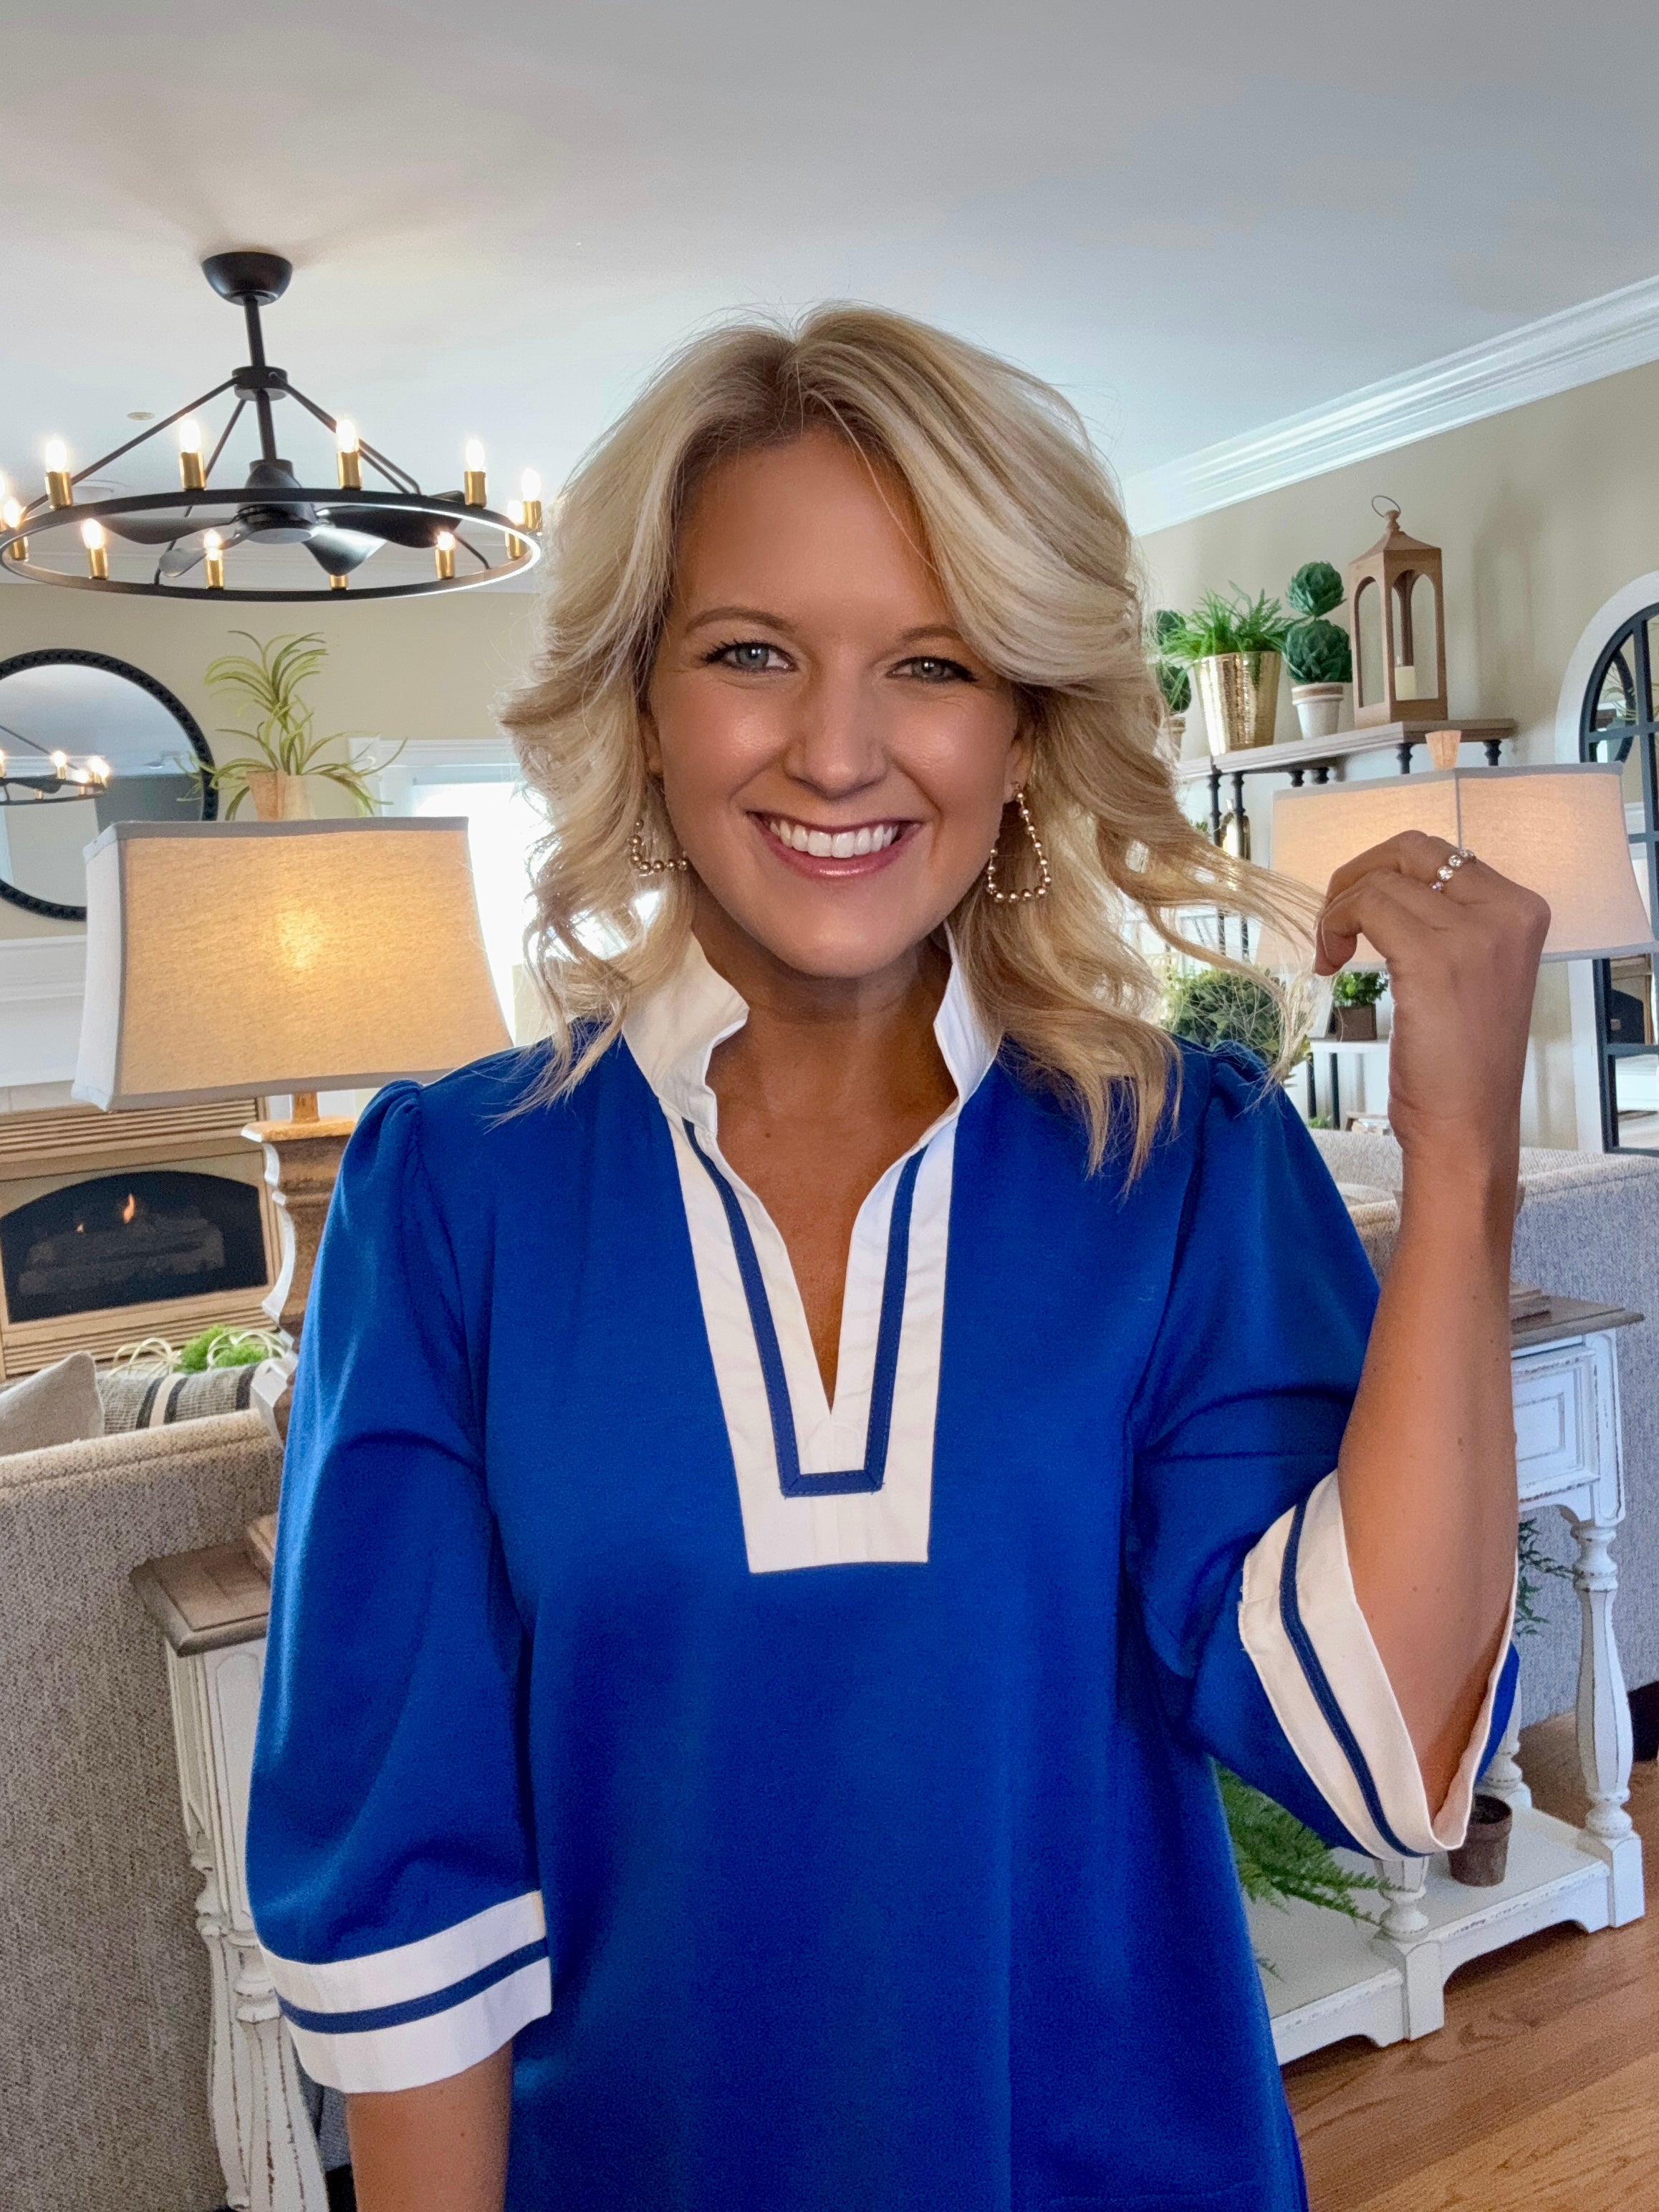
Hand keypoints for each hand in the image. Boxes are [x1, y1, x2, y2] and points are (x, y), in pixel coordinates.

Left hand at [1314, 832, 1549, 1183]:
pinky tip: (1331, 964)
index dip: (1385, 873)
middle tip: (1335, 921)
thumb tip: (1387, 888)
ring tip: (1331, 955)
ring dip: (1338, 911)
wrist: (1468, 1126)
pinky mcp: (1434, 959)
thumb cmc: (1462, 1064)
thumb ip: (1448, 924)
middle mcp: (1507, 913)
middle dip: (1358, 875)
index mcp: (1522, 910)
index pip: (1440, 854)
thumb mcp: (1471, 975)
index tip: (1361, 912)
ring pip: (1380, 881)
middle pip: (1411, 850)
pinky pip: (1367, 908)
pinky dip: (1335, 927)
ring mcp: (1474, 934)